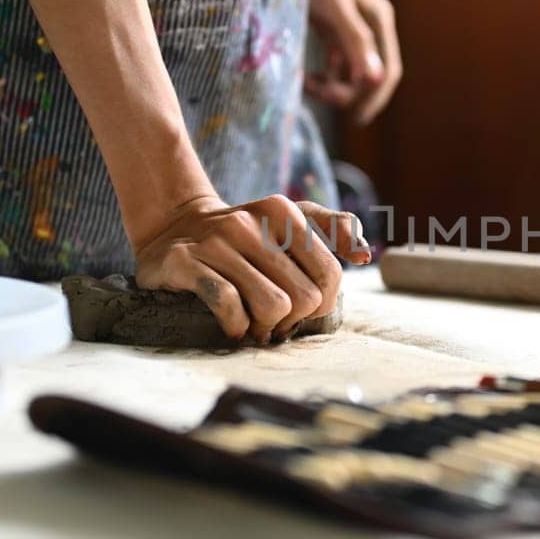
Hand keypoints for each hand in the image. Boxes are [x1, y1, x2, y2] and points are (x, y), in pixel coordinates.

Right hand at [134, 194, 370, 342]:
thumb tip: (365, 254)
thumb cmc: (243, 238)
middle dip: (292, 320)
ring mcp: (216, 240)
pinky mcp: (184, 262)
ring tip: (254, 324)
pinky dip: (236, 325)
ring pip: (271, 305)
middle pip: (304, 297)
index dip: (320, 304)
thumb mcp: (287, 223)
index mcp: (282, 211)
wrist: (174, 227)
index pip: (330, 274)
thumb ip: (332, 231)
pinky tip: (232, 324)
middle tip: (275, 320)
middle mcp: (250, 221)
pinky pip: (229, 306)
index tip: (300, 308)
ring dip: (264, 327)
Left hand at [306, 0, 402, 124]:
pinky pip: (338, 68)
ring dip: (333, 87)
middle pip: (370, 78)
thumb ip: (356, 42)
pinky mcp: (337, 35)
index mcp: (379, 20)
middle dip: (347, 91)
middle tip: (315, 90)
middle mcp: (372, 29)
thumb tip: (375, 79)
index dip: (376, 98)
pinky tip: (307, 77)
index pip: (389, 71)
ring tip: (308, 84)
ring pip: (353, 76)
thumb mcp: (335, 7)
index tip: (357, 118)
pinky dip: (325, 77)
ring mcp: (355, 33)